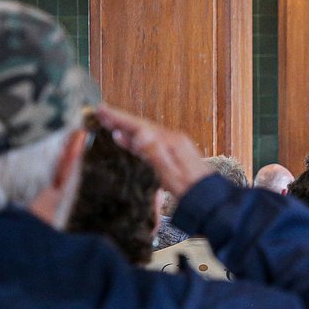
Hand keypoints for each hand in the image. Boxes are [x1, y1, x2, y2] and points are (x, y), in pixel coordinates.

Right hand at [96, 104, 210, 199]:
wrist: (208, 198)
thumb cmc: (190, 189)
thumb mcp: (170, 174)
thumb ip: (155, 154)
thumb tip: (139, 134)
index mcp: (171, 141)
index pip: (140, 125)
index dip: (119, 118)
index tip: (102, 110)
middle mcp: (172, 139)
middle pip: (141, 126)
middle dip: (120, 119)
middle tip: (101, 112)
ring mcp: (173, 146)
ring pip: (144, 133)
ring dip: (126, 128)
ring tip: (109, 123)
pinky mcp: (173, 154)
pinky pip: (150, 142)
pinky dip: (136, 139)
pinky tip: (127, 140)